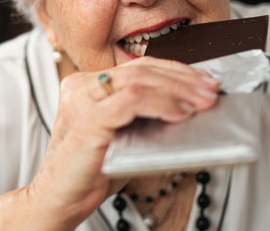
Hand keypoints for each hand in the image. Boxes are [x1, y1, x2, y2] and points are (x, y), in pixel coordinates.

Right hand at [27, 57, 219, 228]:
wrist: (58, 201)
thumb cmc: (90, 174)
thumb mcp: (123, 137)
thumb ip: (144, 117)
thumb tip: (189, 106)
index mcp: (86, 85)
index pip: (137, 67)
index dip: (175, 71)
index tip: (203, 82)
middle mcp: (81, 86)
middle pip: (141, 69)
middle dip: (183, 78)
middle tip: (211, 90)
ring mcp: (81, 99)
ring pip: (139, 80)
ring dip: (178, 90)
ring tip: (202, 102)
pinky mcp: (87, 118)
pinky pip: (131, 100)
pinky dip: (161, 104)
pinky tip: (180, 114)